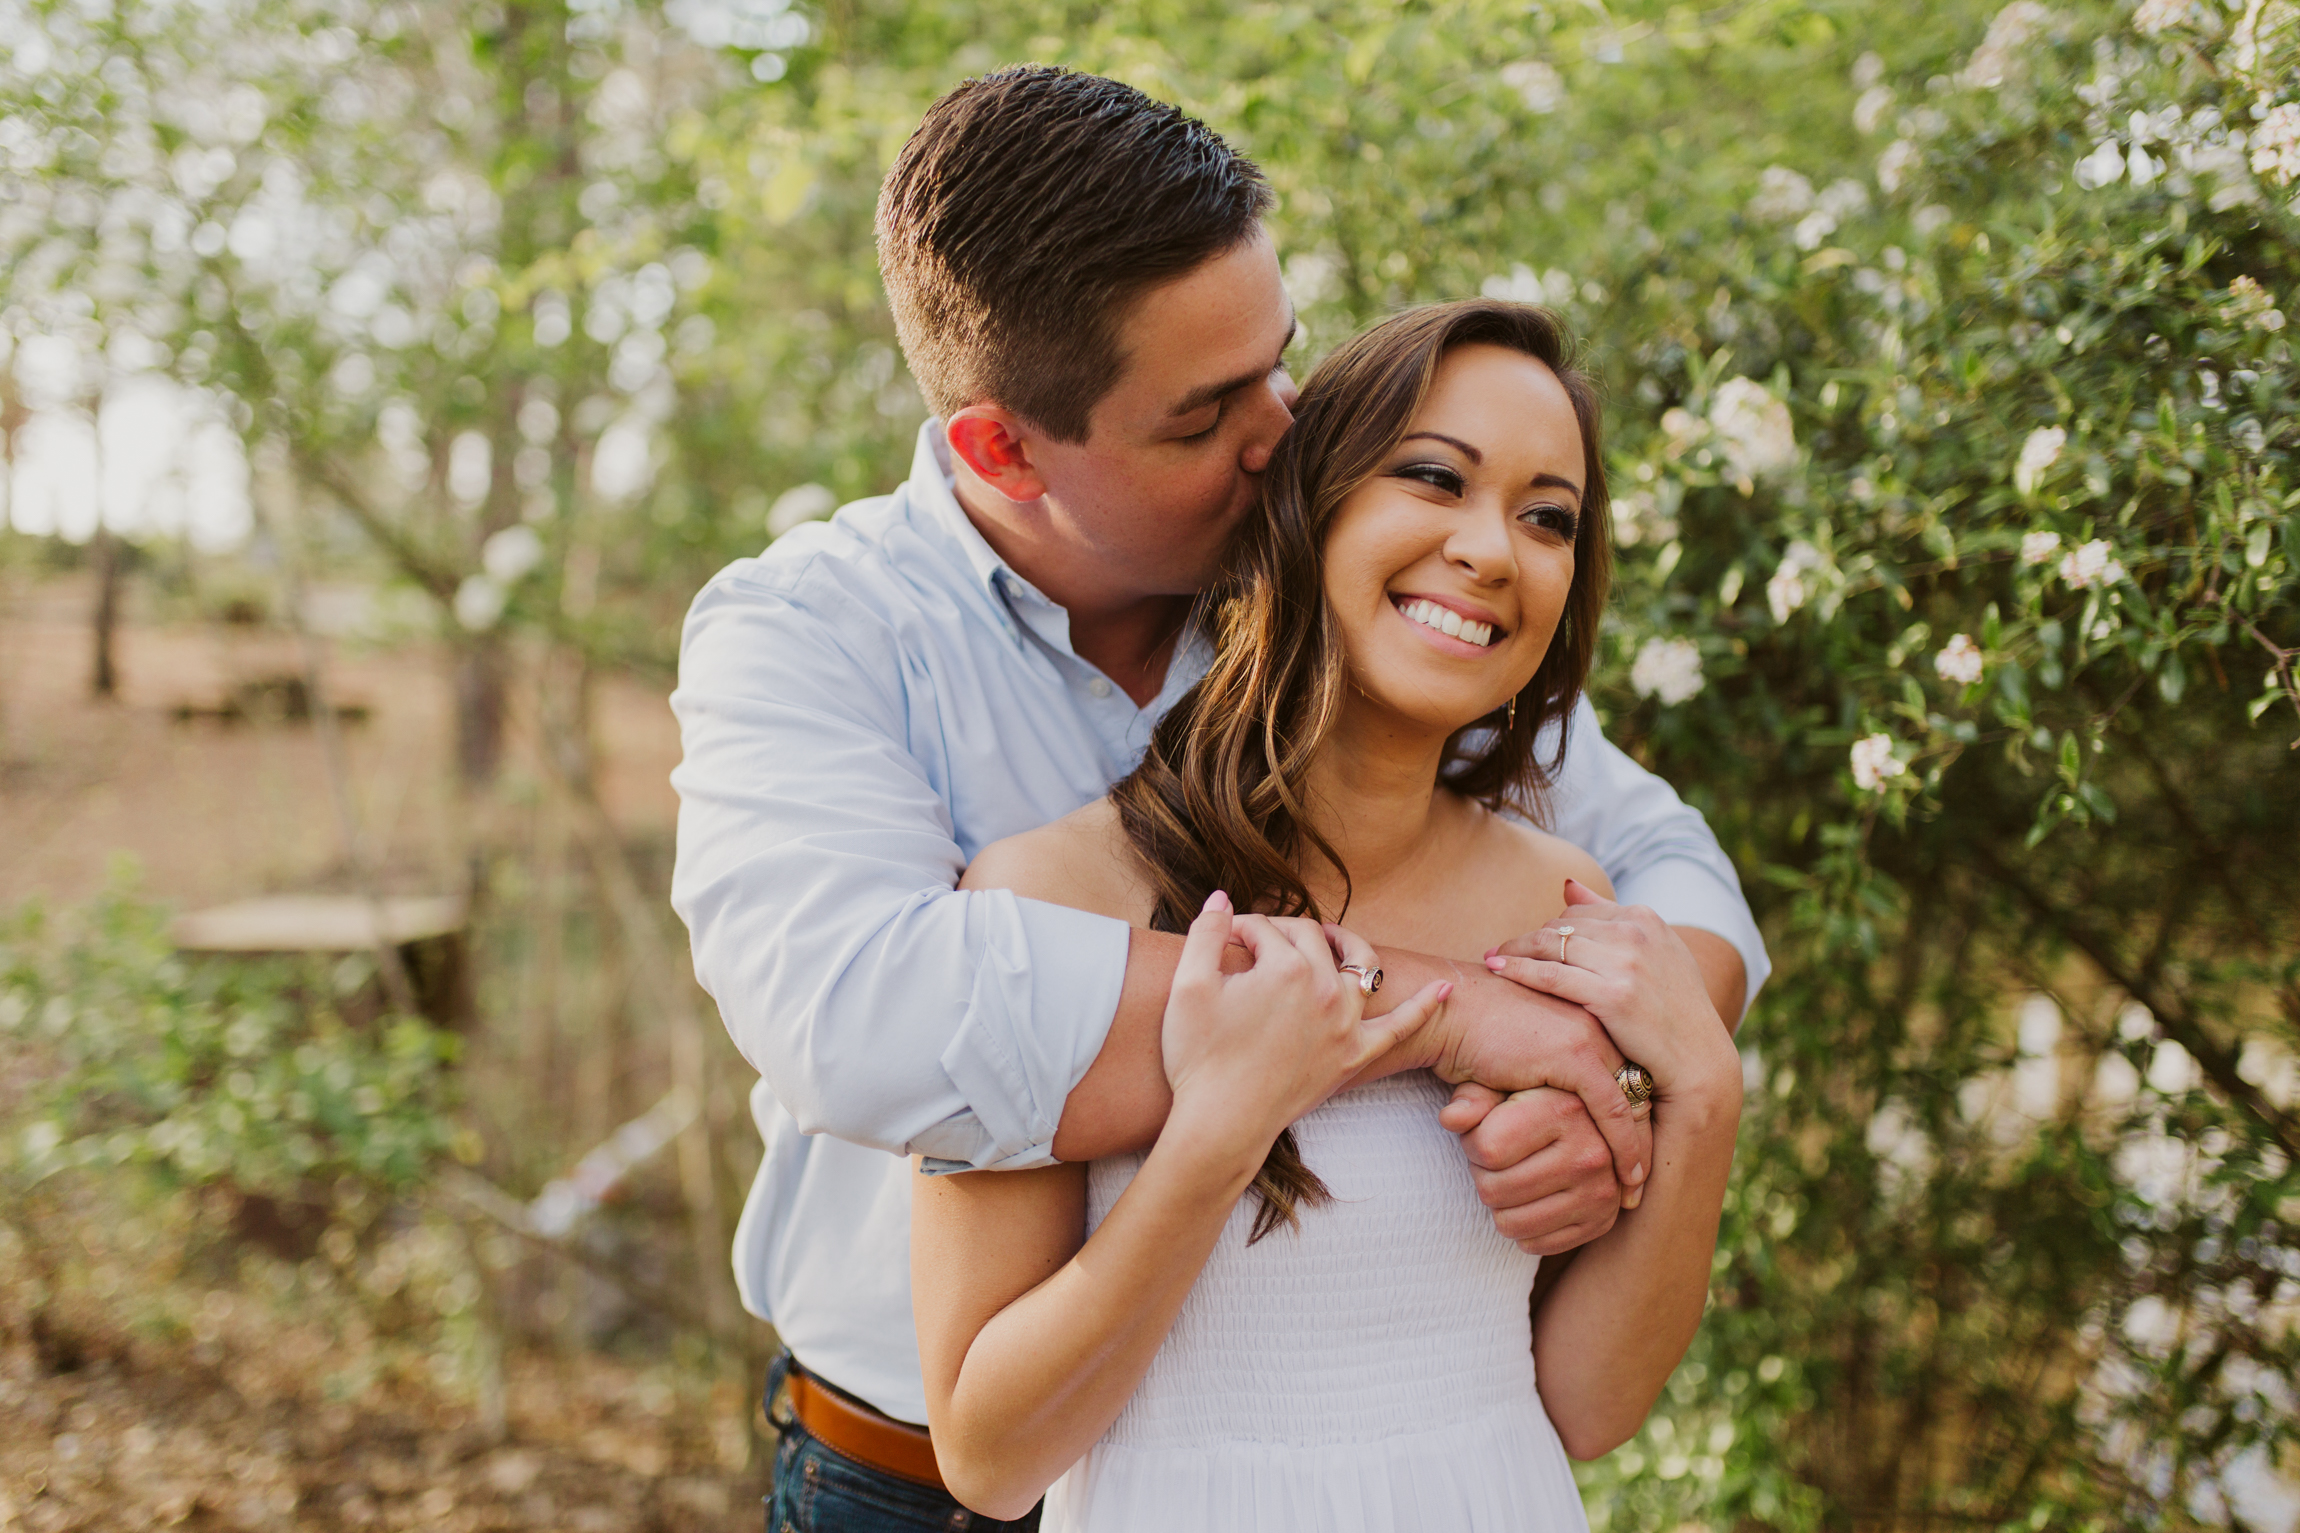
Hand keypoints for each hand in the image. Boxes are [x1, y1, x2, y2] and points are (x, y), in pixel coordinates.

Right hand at [1161, 893, 1449, 1159]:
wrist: (1221, 1121)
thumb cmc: (1198, 1055)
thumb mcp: (1188, 985)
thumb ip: (1205, 932)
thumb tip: (1220, 898)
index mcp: (1286, 967)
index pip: (1265, 928)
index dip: (1239, 928)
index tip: (1222, 938)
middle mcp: (1325, 989)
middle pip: (1310, 939)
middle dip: (1282, 931)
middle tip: (1257, 940)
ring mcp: (1346, 1024)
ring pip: (1362, 967)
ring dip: (1350, 944)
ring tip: (1332, 937)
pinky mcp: (1355, 1056)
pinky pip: (1402, 1028)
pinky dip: (1425, 1007)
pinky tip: (1446, 988)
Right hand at [1416, 963, 1653, 1205]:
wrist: (1445, 1012)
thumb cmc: (1471, 1038)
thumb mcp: (1520, 1065)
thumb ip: (1545, 1087)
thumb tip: (1552, 1122)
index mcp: (1590, 1022)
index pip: (1629, 1079)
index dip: (1635, 1122)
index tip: (1636, 1161)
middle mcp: (1599, 1026)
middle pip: (1640, 1090)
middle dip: (1645, 1139)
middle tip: (1641, 1183)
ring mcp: (1590, 1037)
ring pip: (1633, 1101)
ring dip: (1641, 1148)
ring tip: (1636, 1188)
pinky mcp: (1574, 1053)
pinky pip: (1611, 1108)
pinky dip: (1623, 1145)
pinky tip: (1626, 1175)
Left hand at [1440, 1082, 1626, 1244]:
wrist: (1597, 1128)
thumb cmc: (1535, 1103)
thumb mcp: (1505, 1086)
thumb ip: (1474, 1098)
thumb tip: (1449, 1119)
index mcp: (1563, 1111)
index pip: (1488, 1149)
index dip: (1471, 1146)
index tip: (1480, 1136)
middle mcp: (1588, 1153)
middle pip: (1494, 1190)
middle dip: (1483, 1176)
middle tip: (1494, 1162)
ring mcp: (1599, 1193)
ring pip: (1509, 1223)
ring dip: (1499, 1205)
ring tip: (1509, 1179)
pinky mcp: (1600, 1223)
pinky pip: (1533, 1245)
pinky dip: (1521, 1228)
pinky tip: (1528, 1201)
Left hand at [1484, 880, 1739, 1103]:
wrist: (1697, 1060)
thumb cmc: (1673, 1010)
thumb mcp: (1654, 952)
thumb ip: (1610, 916)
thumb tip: (1567, 883)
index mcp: (1644, 917)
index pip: (1578, 912)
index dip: (1550, 928)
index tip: (1528, 943)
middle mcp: (1636, 932)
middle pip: (1560, 926)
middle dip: (1529, 940)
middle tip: (1499, 950)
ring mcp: (1625, 962)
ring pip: (1550, 945)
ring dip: (1515, 950)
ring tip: (1490, 957)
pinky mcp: (1613, 995)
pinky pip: (1550, 975)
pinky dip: (1518, 969)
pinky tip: (1496, 969)